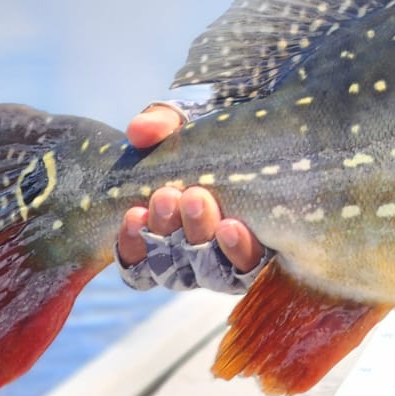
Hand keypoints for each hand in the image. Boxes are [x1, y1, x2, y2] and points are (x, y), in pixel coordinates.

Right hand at [115, 105, 263, 272]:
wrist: (264, 134)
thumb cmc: (212, 138)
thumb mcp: (182, 125)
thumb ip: (157, 125)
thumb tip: (140, 131)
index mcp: (163, 233)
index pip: (137, 260)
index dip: (130, 244)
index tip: (133, 213)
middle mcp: (191, 256)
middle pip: (170, 268)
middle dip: (165, 228)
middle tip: (166, 194)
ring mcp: (226, 259)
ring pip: (204, 271)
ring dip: (197, 234)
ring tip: (197, 198)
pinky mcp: (261, 256)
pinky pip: (245, 269)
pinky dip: (235, 250)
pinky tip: (231, 226)